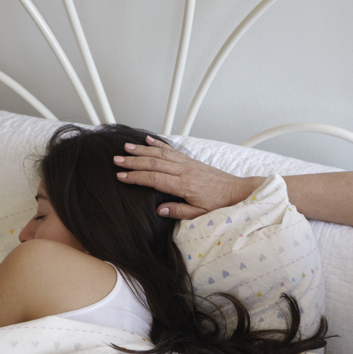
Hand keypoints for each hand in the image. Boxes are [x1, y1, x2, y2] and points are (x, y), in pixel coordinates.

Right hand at [114, 136, 262, 218]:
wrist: (236, 191)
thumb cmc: (219, 204)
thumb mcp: (199, 214)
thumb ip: (178, 211)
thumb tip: (159, 210)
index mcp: (184, 185)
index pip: (155, 179)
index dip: (136, 177)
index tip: (121, 176)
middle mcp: (184, 171)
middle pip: (154, 163)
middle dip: (133, 161)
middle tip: (116, 160)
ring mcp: (187, 163)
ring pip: (161, 154)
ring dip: (142, 150)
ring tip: (126, 147)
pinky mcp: (191, 160)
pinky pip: (172, 150)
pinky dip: (158, 144)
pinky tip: (147, 140)